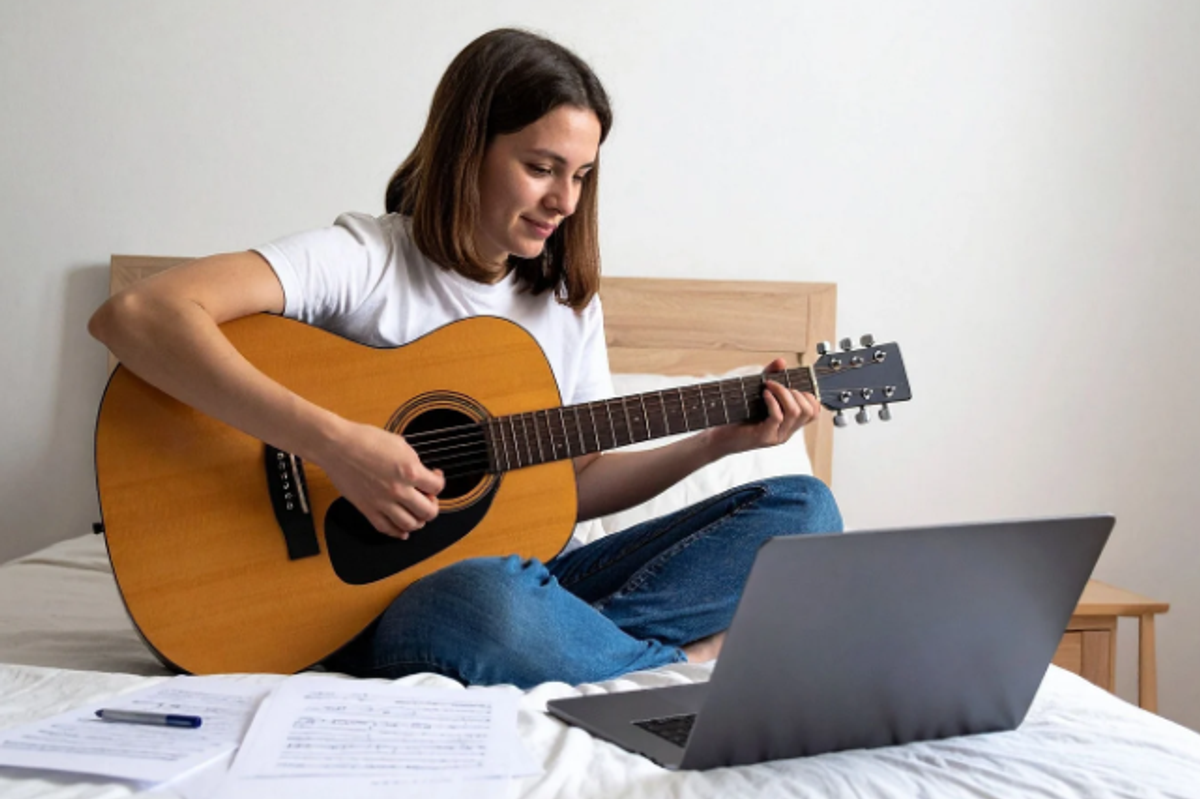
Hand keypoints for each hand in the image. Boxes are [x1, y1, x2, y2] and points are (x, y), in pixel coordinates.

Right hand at [316, 421, 444, 539]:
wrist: (337, 446)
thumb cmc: (365, 439)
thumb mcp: (399, 444)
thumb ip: (413, 462)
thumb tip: (421, 473)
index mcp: (409, 470)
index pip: (437, 487)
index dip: (439, 482)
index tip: (434, 477)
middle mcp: (398, 490)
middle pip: (428, 511)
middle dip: (432, 506)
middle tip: (428, 499)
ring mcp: (382, 502)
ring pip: (409, 524)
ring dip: (418, 522)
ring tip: (417, 514)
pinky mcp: (367, 509)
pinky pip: (385, 528)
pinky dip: (397, 533)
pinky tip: (402, 531)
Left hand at [705, 358, 820, 456]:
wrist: (719, 437)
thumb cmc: (738, 416)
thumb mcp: (757, 395)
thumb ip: (771, 377)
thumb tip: (781, 362)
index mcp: (789, 424)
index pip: (814, 412)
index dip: (809, 396)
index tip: (791, 386)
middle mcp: (786, 431)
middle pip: (808, 411)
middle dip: (795, 392)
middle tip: (776, 385)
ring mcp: (777, 435)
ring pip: (795, 413)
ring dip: (783, 393)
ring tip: (769, 387)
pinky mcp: (764, 436)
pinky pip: (777, 416)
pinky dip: (772, 401)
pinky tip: (764, 395)